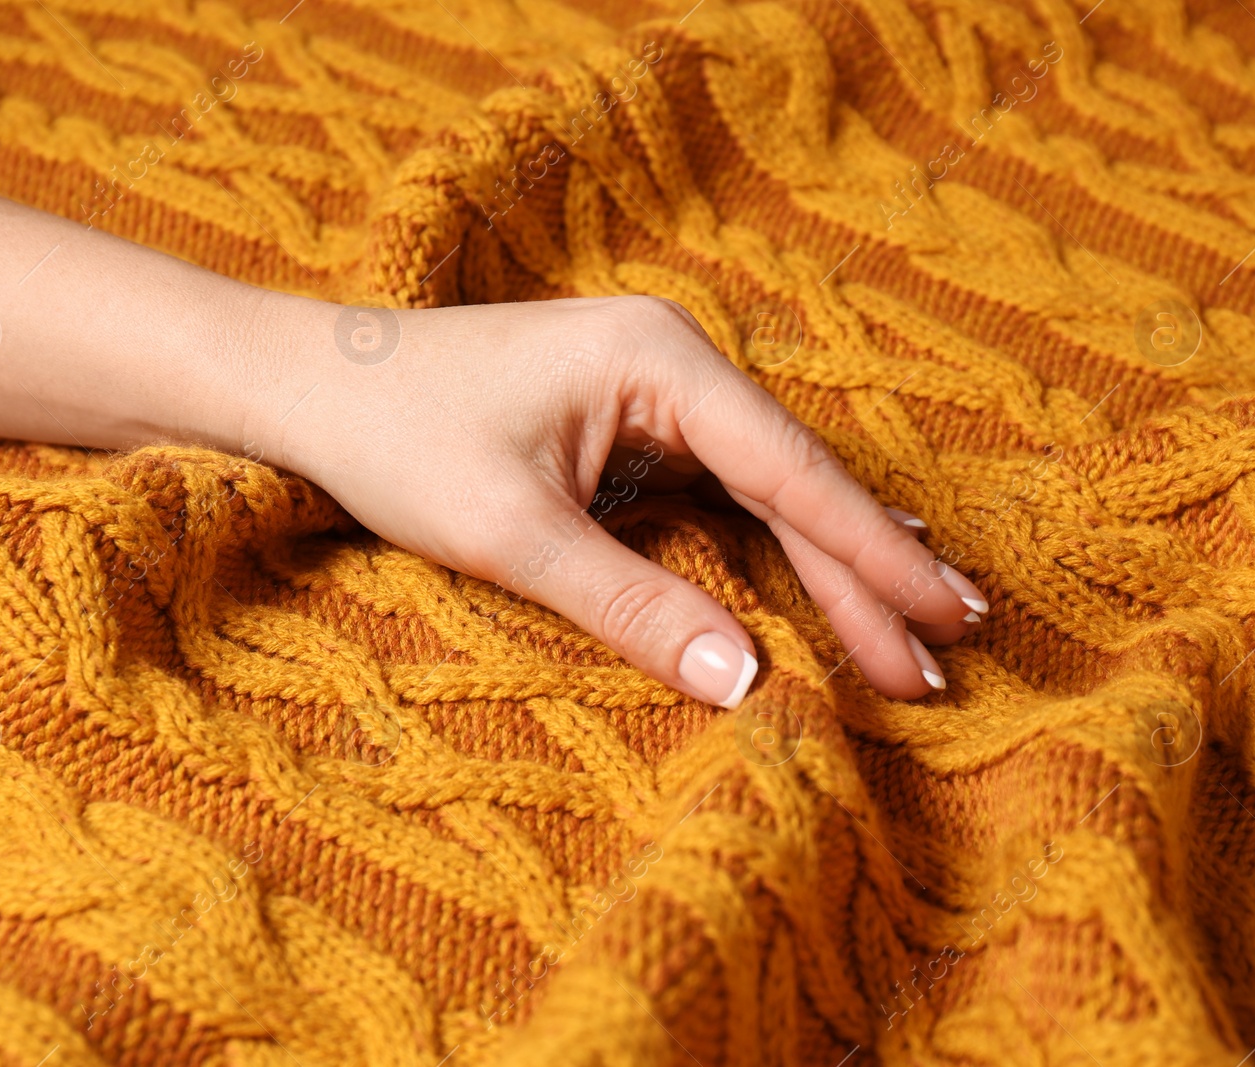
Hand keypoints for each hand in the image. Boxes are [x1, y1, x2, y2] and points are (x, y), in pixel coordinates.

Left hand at [247, 295, 987, 706]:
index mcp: (661, 362)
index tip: (942, 614)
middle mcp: (674, 365)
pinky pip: (720, 496)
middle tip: (942, 658)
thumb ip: (632, 606)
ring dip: (827, 566)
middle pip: (792, 482)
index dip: (871, 552)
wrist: (311, 388)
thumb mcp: (514, 533)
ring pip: (764, 493)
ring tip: (906, 637)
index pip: (791, 470)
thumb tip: (745, 683)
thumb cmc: (397, 438)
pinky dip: (768, 549)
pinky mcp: (628, 428)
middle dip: (864, 573)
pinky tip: (825, 582)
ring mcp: (654, 394)